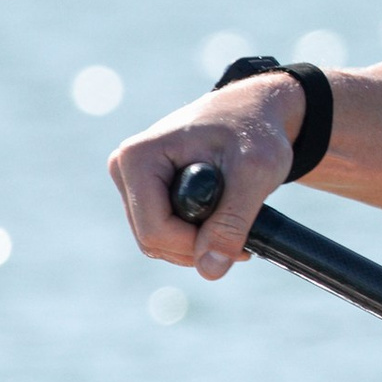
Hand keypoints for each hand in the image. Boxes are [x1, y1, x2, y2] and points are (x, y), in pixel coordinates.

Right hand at [109, 76, 300, 279]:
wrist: (256, 110)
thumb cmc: (256, 130)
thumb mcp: (255, 172)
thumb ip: (233, 221)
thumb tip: (210, 270)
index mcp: (138, 157)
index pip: (154, 230)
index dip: (195, 245)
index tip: (236, 238)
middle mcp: (124, 168)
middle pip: (152, 240)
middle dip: (198, 244)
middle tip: (241, 228)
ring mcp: (132, 181)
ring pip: (157, 241)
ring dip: (198, 240)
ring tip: (234, 215)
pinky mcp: (145, 192)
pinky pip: (163, 233)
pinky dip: (194, 234)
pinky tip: (220, 215)